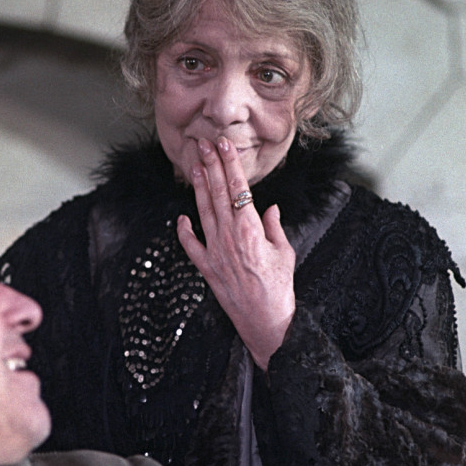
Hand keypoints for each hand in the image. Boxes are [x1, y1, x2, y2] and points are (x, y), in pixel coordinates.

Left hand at [176, 136, 295, 369]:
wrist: (266, 321)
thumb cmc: (280, 287)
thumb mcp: (284, 252)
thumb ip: (275, 227)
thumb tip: (270, 209)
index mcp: (251, 229)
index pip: (238, 189)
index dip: (230, 165)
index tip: (224, 146)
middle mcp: (229, 237)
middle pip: (218, 194)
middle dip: (211, 166)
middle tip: (203, 144)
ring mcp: (215, 252)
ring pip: (203, 213)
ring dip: (198, 188)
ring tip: (194, 167)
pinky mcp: (207, 269)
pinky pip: (191, 246)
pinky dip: (184, 232)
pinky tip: (181, 218)